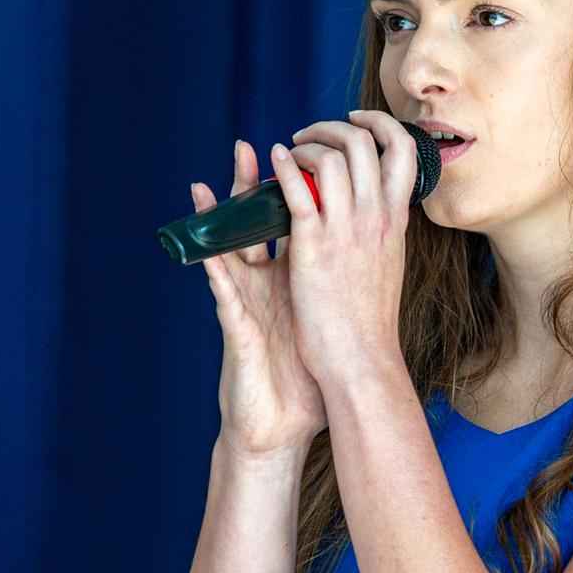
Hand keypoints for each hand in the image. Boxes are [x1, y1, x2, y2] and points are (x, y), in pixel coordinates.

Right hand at [191, 138, 327, 456]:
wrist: (282, 425)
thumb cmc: (305, 378)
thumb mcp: (324, 324)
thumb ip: (337, 292)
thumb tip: (371, 267)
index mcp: (287, 280)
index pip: (286, 225)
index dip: (290, 191)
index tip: (298, 154)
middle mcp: (263, 287)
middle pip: (253, 227)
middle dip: (249, 187)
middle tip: (246, 147)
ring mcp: (247, 306)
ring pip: (227, 252)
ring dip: (214, 219)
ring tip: (202, 186)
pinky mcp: (237, 330)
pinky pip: (222, 295)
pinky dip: (213, 270)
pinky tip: (204, 248)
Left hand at [267, 109, 417, 395]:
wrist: (361, 359)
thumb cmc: (370, 321)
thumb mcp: (390, 265)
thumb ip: (384, 233)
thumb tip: (379, 212)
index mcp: (395, 221)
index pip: (403, 150)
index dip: (379, 124)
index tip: (355, 122)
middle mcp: (375, 218)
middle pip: (365, 142)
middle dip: (334, 126)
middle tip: (311, 134)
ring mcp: (346, 229)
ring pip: (332, 157)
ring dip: (307, 143)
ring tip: (291, 151)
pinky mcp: (314, 246)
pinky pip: (299, 191)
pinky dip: (285, 165)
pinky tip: (275, 157)